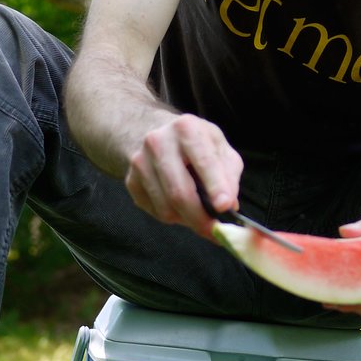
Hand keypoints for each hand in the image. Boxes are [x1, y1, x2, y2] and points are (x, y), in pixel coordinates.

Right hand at [124, 114, 243, 237]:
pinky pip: (155, 211)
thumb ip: (229, 174)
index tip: (224, 207)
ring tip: (198, 213)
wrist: (157, 135)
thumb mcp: (220, 148)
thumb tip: (228, 205)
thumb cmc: (196, 145)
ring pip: (166, 208)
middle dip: (200, 218)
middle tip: (214, 231)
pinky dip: (173, 217)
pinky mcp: (131, 180)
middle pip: (179, 192)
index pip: (204, 161)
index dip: (216, 186)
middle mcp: (159, 142)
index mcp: (187, 128)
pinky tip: (180, 206)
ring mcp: (140, 161)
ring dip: (187, 219)